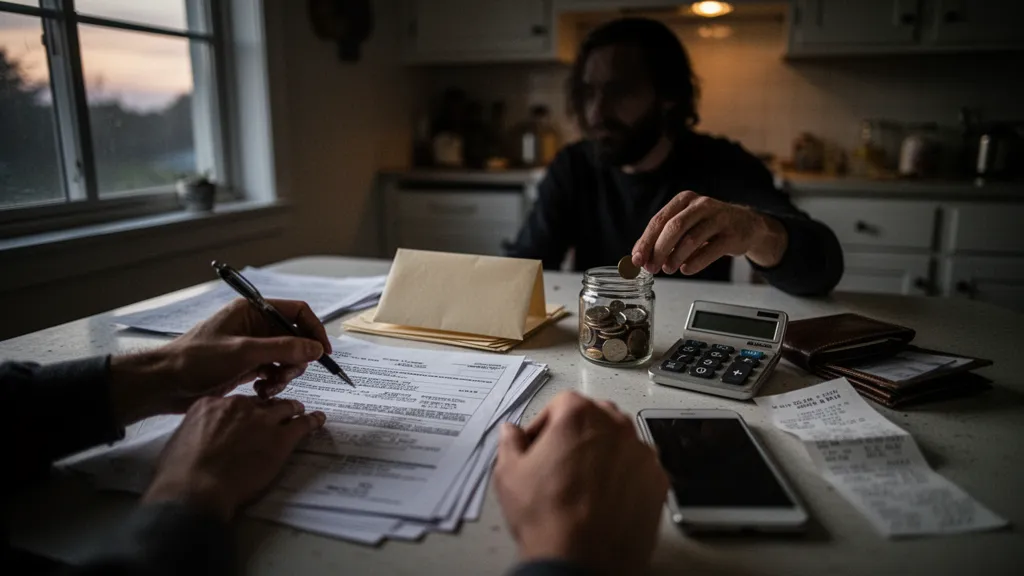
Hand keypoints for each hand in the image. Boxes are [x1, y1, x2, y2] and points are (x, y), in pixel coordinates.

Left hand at [110, 299, 331, 423]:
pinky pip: (273, 372)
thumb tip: (316, 348)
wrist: (165, 384)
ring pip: (286, 358)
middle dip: (296, 359)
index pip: (297, 312)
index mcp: (252, 311)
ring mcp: (251, 347)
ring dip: (284, 375)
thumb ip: (283, 348)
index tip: (323, 353)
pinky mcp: (246, 366)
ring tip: (268, 387)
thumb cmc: (197, 360)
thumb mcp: (244, 352)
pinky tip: (259, 392)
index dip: (313, 330)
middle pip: (295, 338)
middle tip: (287, 374)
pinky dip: (272, 383)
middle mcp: (255, 326)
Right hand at [143, 395, 324, 520]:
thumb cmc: (178, 474)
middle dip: (268, 410)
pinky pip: (302, 424)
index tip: (245, 418)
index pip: (234, 403)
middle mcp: (238, 406)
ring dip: (292, 410)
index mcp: (211, 405)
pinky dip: (312, 422)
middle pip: (260, 403)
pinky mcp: (280, 438)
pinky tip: (318, 420)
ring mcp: (262, 420)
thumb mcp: (179, 441)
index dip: (242, 412)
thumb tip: (199, 439)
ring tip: (300, 412)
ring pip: (284, 408)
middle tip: (275, 417)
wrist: (195, 490)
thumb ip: (195, 432)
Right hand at [493, 392, 668, 574]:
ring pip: (620, 442)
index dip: (544, 426)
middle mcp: (616, 426)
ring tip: (584, 483)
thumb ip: (510, 442)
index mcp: (578, 414)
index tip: (537, 446)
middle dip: (577, 434)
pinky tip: (606, 499)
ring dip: (604, 453)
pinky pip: (639, 469)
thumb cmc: (547, 516)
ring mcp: (642, 453)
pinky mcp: (659, 481)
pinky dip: (625, 477)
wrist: (583, 561)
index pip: (560, 404)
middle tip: (560, 462)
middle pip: (595, 417)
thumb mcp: (509, 474)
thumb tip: (511, 432)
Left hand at [631, 191, 787, 274]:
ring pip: (691, 239)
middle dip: (659, 250)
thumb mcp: (685, 224)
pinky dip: (695, 263)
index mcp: (684, 200)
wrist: (747, 225)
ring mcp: (719, 218)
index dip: (646, 241)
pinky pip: (710, 250)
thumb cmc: (709, 225)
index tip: (637, 258)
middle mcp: (701, 205)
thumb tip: (640, 258)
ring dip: (675, 258)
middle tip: (652, 267)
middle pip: (674, 228)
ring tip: (668, 269)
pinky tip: (686, 269)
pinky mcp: (732, 234)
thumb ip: (663, 238)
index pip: (659, 220)